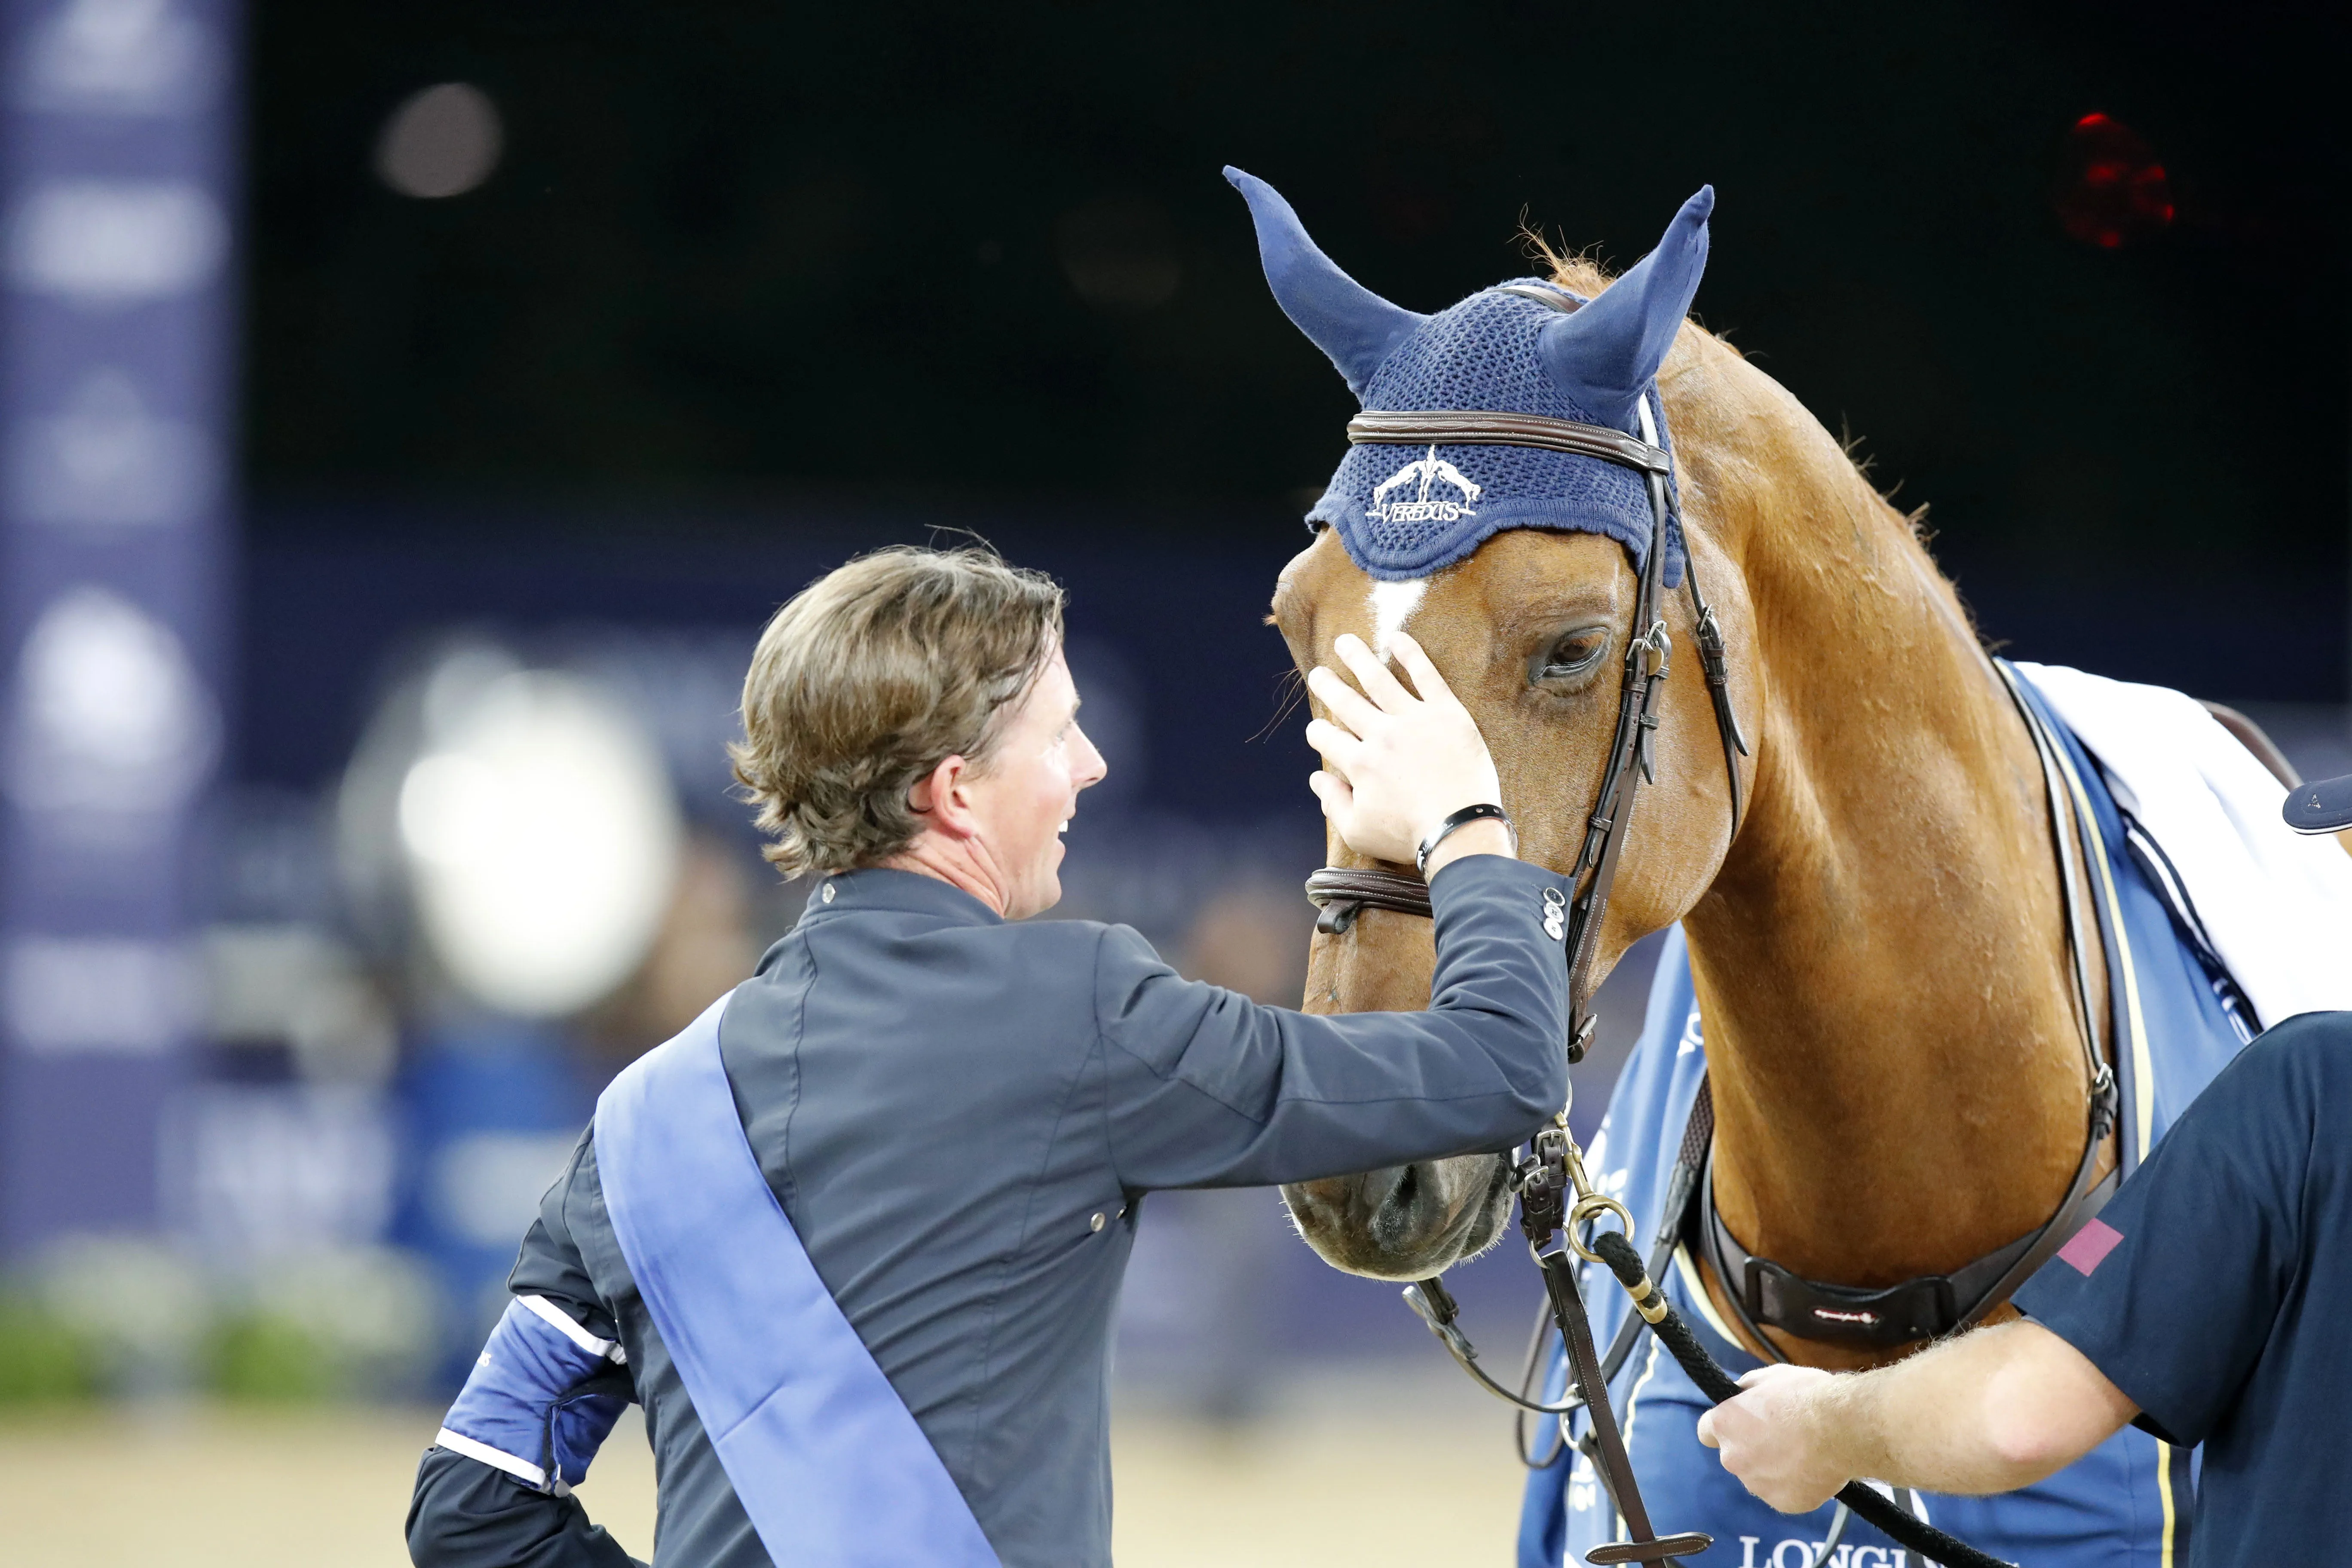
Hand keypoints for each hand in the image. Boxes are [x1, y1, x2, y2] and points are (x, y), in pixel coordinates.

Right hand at [1303, 632, 1505, 869]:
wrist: (1460, 830)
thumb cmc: (1409, 837)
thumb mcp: (1358, 832)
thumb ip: (1333, 804)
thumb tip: (1315, 780)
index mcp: (1359, 764)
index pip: (1328, 738)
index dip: (1318, 733)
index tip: (1317, 730)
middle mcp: (1381, 735)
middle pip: (1347, 702)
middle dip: (1328, 685)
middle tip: (1318, 673)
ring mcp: (1413, 720)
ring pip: (1378, 680)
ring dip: (1358, 658)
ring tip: (1345, 642)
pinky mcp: (1446, 712)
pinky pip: (1425, 675)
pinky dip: (1410, 654)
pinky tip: (1396, 638)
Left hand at [1695, 1364, 1848, 1512]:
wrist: (1845, 1429)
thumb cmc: (1807, 1396)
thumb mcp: (1771, 1377)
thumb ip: (1748, 1390)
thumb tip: (1741, 1395)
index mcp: (1724, 1425)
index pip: (1707, 1431)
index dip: (1725, 1425)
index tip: (1741, 1423)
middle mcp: (1733, 1458)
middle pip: (1734, 1455)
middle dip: (1751, 1447)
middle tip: (1782, 1435)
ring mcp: (1757, 1485)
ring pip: (1759, 1477)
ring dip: (1773, 1468)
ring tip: (1803, 1452)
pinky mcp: (1783, 1503)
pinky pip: (1783, 1494)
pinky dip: (1794, 1485)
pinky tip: (1812, 1470)